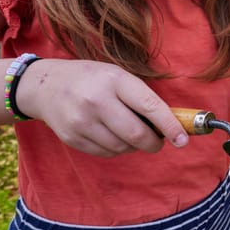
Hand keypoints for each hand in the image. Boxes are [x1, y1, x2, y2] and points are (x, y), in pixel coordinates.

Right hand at [14, 59, 188, 156]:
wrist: (46, 85)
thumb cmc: (92, 79)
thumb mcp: (117, 76)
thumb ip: (142, 97)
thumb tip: (173, 125)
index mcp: (114, 80)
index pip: (150, 106)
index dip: (170, 126)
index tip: (183, 140)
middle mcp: (97, 100)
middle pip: (137, 134)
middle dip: (153, 143)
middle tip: (157, 141)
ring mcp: (82, 121)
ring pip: (122, 147)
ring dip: (134, 146)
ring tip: (129, 132)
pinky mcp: (72, 138)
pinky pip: (106, 153)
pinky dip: (116, 149)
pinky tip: (111, 134)